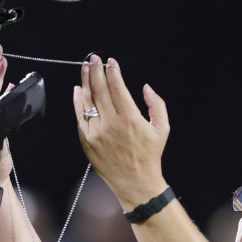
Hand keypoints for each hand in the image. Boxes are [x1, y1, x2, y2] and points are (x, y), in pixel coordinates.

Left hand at [73, 55, 169, 208]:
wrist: (135, 182)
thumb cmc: (150, 155)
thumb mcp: (162, 128)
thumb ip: (156, 104)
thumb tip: (145, 87)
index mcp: (130, 118)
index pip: (117, 87)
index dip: (112, 72)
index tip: (111, 61)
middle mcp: (112, 124)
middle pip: (100, 90)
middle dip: (96, 71)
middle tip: (94, 58)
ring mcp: (97, 133)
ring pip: (88, 101)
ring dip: (85, 82)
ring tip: (85, 68)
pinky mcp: (87, 141)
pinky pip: (80, 117)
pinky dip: (78, 102)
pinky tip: (78, 90)